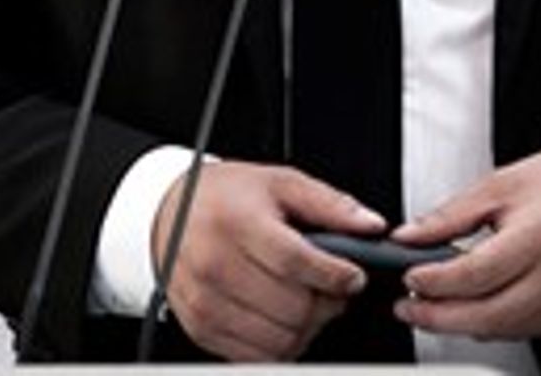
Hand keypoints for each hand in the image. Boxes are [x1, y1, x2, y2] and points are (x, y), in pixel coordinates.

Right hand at [150, 161, 380, 362]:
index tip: (352, 277)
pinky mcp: (200, 327)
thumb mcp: (280, 183)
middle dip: (325, 304)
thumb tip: (371, 225)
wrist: (170, 213)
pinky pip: (254, 357)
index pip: (296, 262)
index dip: (335, 276)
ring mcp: (205, 301)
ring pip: (279, 340)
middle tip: (330, 289)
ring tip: (306, 304)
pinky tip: (281, 320)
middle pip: (292, 308)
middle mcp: (215, 264)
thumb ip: (330, 204)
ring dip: (305, 329)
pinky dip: (279, 346)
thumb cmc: (227, 197)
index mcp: (237, 222)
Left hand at [392, 144, 540, 339]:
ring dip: (461, 326)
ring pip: (502, 330)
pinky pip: (522, 331)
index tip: (410, 277)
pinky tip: (471, 311)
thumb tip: (409, 236)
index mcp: (538, 236)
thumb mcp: (501, 185)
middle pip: (487, 315)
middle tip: (407, 307)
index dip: (436, 282)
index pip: (476, 274)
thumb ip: (451, 215)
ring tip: (431, 310)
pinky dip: (491, 325)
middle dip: (438, 317)